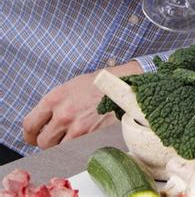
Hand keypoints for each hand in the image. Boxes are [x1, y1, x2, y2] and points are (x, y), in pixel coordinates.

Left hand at [23, 61, 141, 148]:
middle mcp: (63, 114)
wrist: (123, 84)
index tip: (34, 136)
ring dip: (64, 145)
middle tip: (56, 137)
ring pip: (59, 149)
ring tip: (74, 135)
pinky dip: (78, 147)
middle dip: (48, 141)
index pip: (30, 124)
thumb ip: (55, 104)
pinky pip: (75, 151)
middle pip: (43, 142)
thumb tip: (44, 121)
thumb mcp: (71, 87)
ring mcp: (77, 128)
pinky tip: (85, 137)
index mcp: (55, 98)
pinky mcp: (91, 137)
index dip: (31, 134)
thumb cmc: (98, 84)